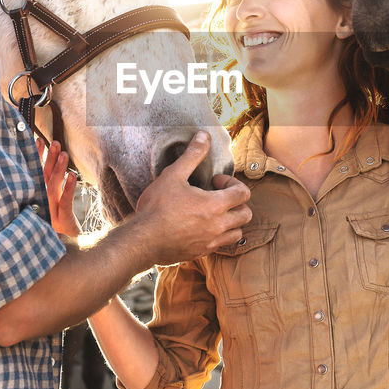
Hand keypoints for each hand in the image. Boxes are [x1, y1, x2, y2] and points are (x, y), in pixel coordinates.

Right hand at [37, 138, 80, 236]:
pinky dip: (68, 188)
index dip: (37, 157)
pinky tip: (72, 175)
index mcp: (36, 198)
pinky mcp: (62, 220)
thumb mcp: (51, 204)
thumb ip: (48, 185)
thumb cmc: (56, 225)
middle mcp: (40, 204)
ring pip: (53, 187)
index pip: (35, 173)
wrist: (64, 250)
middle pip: (44, 177)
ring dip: (58, 169)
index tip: (37, 140)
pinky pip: (65, 201)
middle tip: (54, 142)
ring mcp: (50, 213)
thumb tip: (52, 161)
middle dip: (48, 158)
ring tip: (63, 153)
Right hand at [129, 131, 251, 265]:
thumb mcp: (173, 175)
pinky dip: (219, 235)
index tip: (215, 181)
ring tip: (214, 213)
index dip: (232, 183)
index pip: (243, 193)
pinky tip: (202, 227)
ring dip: (231, 221)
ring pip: (237, 233)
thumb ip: (192, 154)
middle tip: (217, 196)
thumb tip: (204, 135)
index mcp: (215, 206)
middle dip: (236, 202)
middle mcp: (218, 226)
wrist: (142, 240)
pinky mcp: (201, 253)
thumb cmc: (157, 207)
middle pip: (246, 214)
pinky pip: (220, 245)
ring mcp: (210, 242)